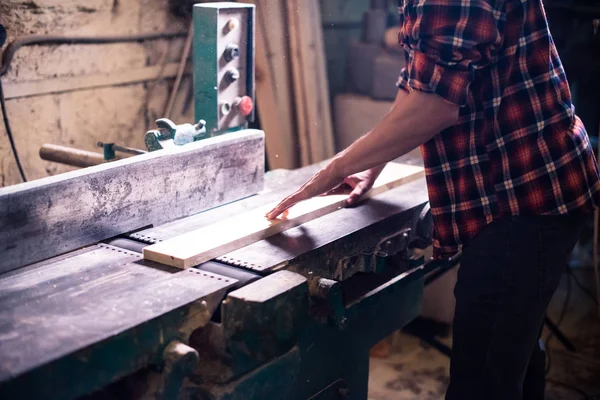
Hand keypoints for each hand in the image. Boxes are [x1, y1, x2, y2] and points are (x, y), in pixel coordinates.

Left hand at [265, 164, 384, 219]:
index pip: (308, 193)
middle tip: (273, 212)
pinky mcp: (308, 190)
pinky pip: (292, 200)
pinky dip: (283, 206)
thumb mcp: (357, 186)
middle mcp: (314, 185)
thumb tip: (350, 202)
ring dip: (279, 207)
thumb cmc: (358, 170)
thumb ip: (354, 195)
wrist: (350, 163)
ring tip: (269, 215)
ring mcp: (310, 187)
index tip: (294, 206)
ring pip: (290, 199)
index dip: (300, 200)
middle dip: (284, 205)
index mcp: (324, 184)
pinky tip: (275, 212)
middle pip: (295, 197)